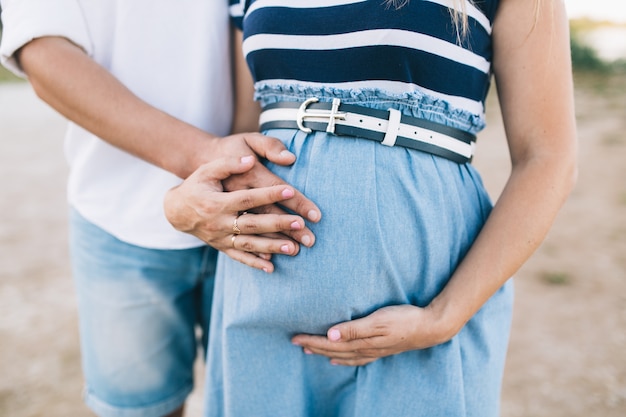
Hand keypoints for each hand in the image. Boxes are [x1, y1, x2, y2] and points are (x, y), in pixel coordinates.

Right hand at [165, 155, 312, 272]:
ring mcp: (220, 238)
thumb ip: (228, 165)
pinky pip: (239, 257)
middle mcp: (219, 222)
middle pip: (252, 224)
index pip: (248, 198)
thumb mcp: (206, 171)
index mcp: (217, 202)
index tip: (290, 191)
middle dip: (277, 224)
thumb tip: (249, 160)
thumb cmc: (197, 186)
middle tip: (299, 223)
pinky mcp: (221, 247)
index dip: (269, 195)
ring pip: (249, 244)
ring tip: (293, 248)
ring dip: (272, 247)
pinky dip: (255, 263)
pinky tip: (272, 267)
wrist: (176, 211)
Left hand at [291, 305, 454, 365]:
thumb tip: (330, 334)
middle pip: (334, 350)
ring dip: (325, 352)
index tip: (295, 337)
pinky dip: (344, 358)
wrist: (430, 327)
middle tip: (296, 342)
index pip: (330, 343)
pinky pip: (356, 358)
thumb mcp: (378, 320)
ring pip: (343, 355)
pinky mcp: (381, 349)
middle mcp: (365, 349)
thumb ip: (354, 328)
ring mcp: (374, 350)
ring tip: (311, 350)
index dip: (312, 341)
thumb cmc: (404, 319)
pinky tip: (339, 357)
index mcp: (362, 341)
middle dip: (314, 347)